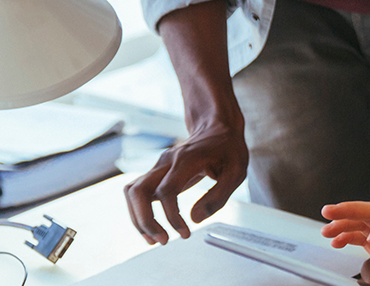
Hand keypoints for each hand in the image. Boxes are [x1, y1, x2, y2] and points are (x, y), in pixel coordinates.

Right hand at [124, 121, 247, 244]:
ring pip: (132, 193)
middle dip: (145, 221)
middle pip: (138, 191)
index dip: (172, 216)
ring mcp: (158, 166)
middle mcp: (166, 162)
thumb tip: (194, 219)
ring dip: (138, 219)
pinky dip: (141, 213)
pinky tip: (153, 228)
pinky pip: (138, 194)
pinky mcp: (156, 173)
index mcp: (187, 159)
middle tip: (162, 241)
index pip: (167, 191)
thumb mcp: (236, 172)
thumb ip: (217, 197)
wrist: (217, 128)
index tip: (185, 232)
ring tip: (155, 240)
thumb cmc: (228, 150)